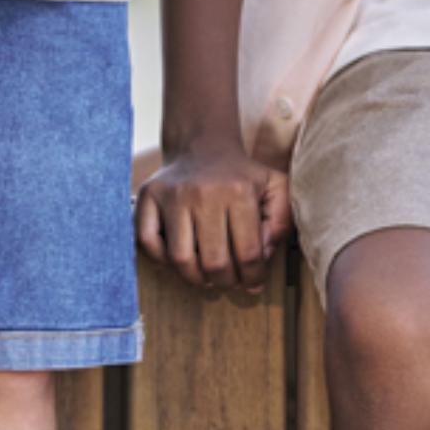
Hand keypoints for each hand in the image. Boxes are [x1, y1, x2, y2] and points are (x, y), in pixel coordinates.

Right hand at [136, 143, 291, 298]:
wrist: (202, 145)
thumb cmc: (240, 175)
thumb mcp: (274, 188)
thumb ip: (281, 221)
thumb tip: (262, 256)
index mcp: (239, 191)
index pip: (248, 253)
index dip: (253, 277)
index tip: (253, 284)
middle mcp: (203, 193)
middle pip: (213, 262)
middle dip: (225, 282)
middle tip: (229, 282)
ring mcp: (172, 195)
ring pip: (180, 258)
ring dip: (195, 278)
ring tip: (206, 276)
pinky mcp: (147, 197)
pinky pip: (148, 242)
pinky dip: (161, 259)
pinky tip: (178, 258)